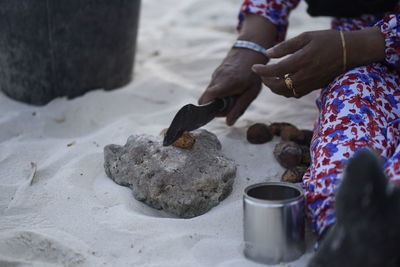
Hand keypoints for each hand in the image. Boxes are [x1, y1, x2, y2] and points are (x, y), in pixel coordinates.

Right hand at [198, 48, 264, 125]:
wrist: (250, 51)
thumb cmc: (253, 73)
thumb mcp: (251, 93)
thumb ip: (239, 108)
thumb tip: (228, 123)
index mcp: (225, 84)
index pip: (206, 99)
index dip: (206, 109)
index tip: (216, 114)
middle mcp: (216, 79)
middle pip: (205, 99)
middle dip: (214, 107)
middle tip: (229, 106)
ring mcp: (215, 75)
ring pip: (209, 93)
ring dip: (218, 99)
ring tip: (233, 95)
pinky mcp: (216, 73)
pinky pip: (213, 87)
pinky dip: (220, 92)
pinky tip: (232, 89)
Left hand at [252, 27, 385, 97]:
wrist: (351, 51)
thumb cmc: (328, 40)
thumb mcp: (306, 37)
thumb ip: (286, 46)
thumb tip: (267, 54)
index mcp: (302, 61)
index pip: (275, 70)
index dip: (262, 71)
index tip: (254, 67)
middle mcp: (305, 75)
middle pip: (278, 86)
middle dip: (266, 81)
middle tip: (261, 73)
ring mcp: (310, 83)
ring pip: (286, 93)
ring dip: (274, 88)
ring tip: (269, 78)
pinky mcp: (314, 87)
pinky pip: (295, 94)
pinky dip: (285, 91)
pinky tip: (282, 83)